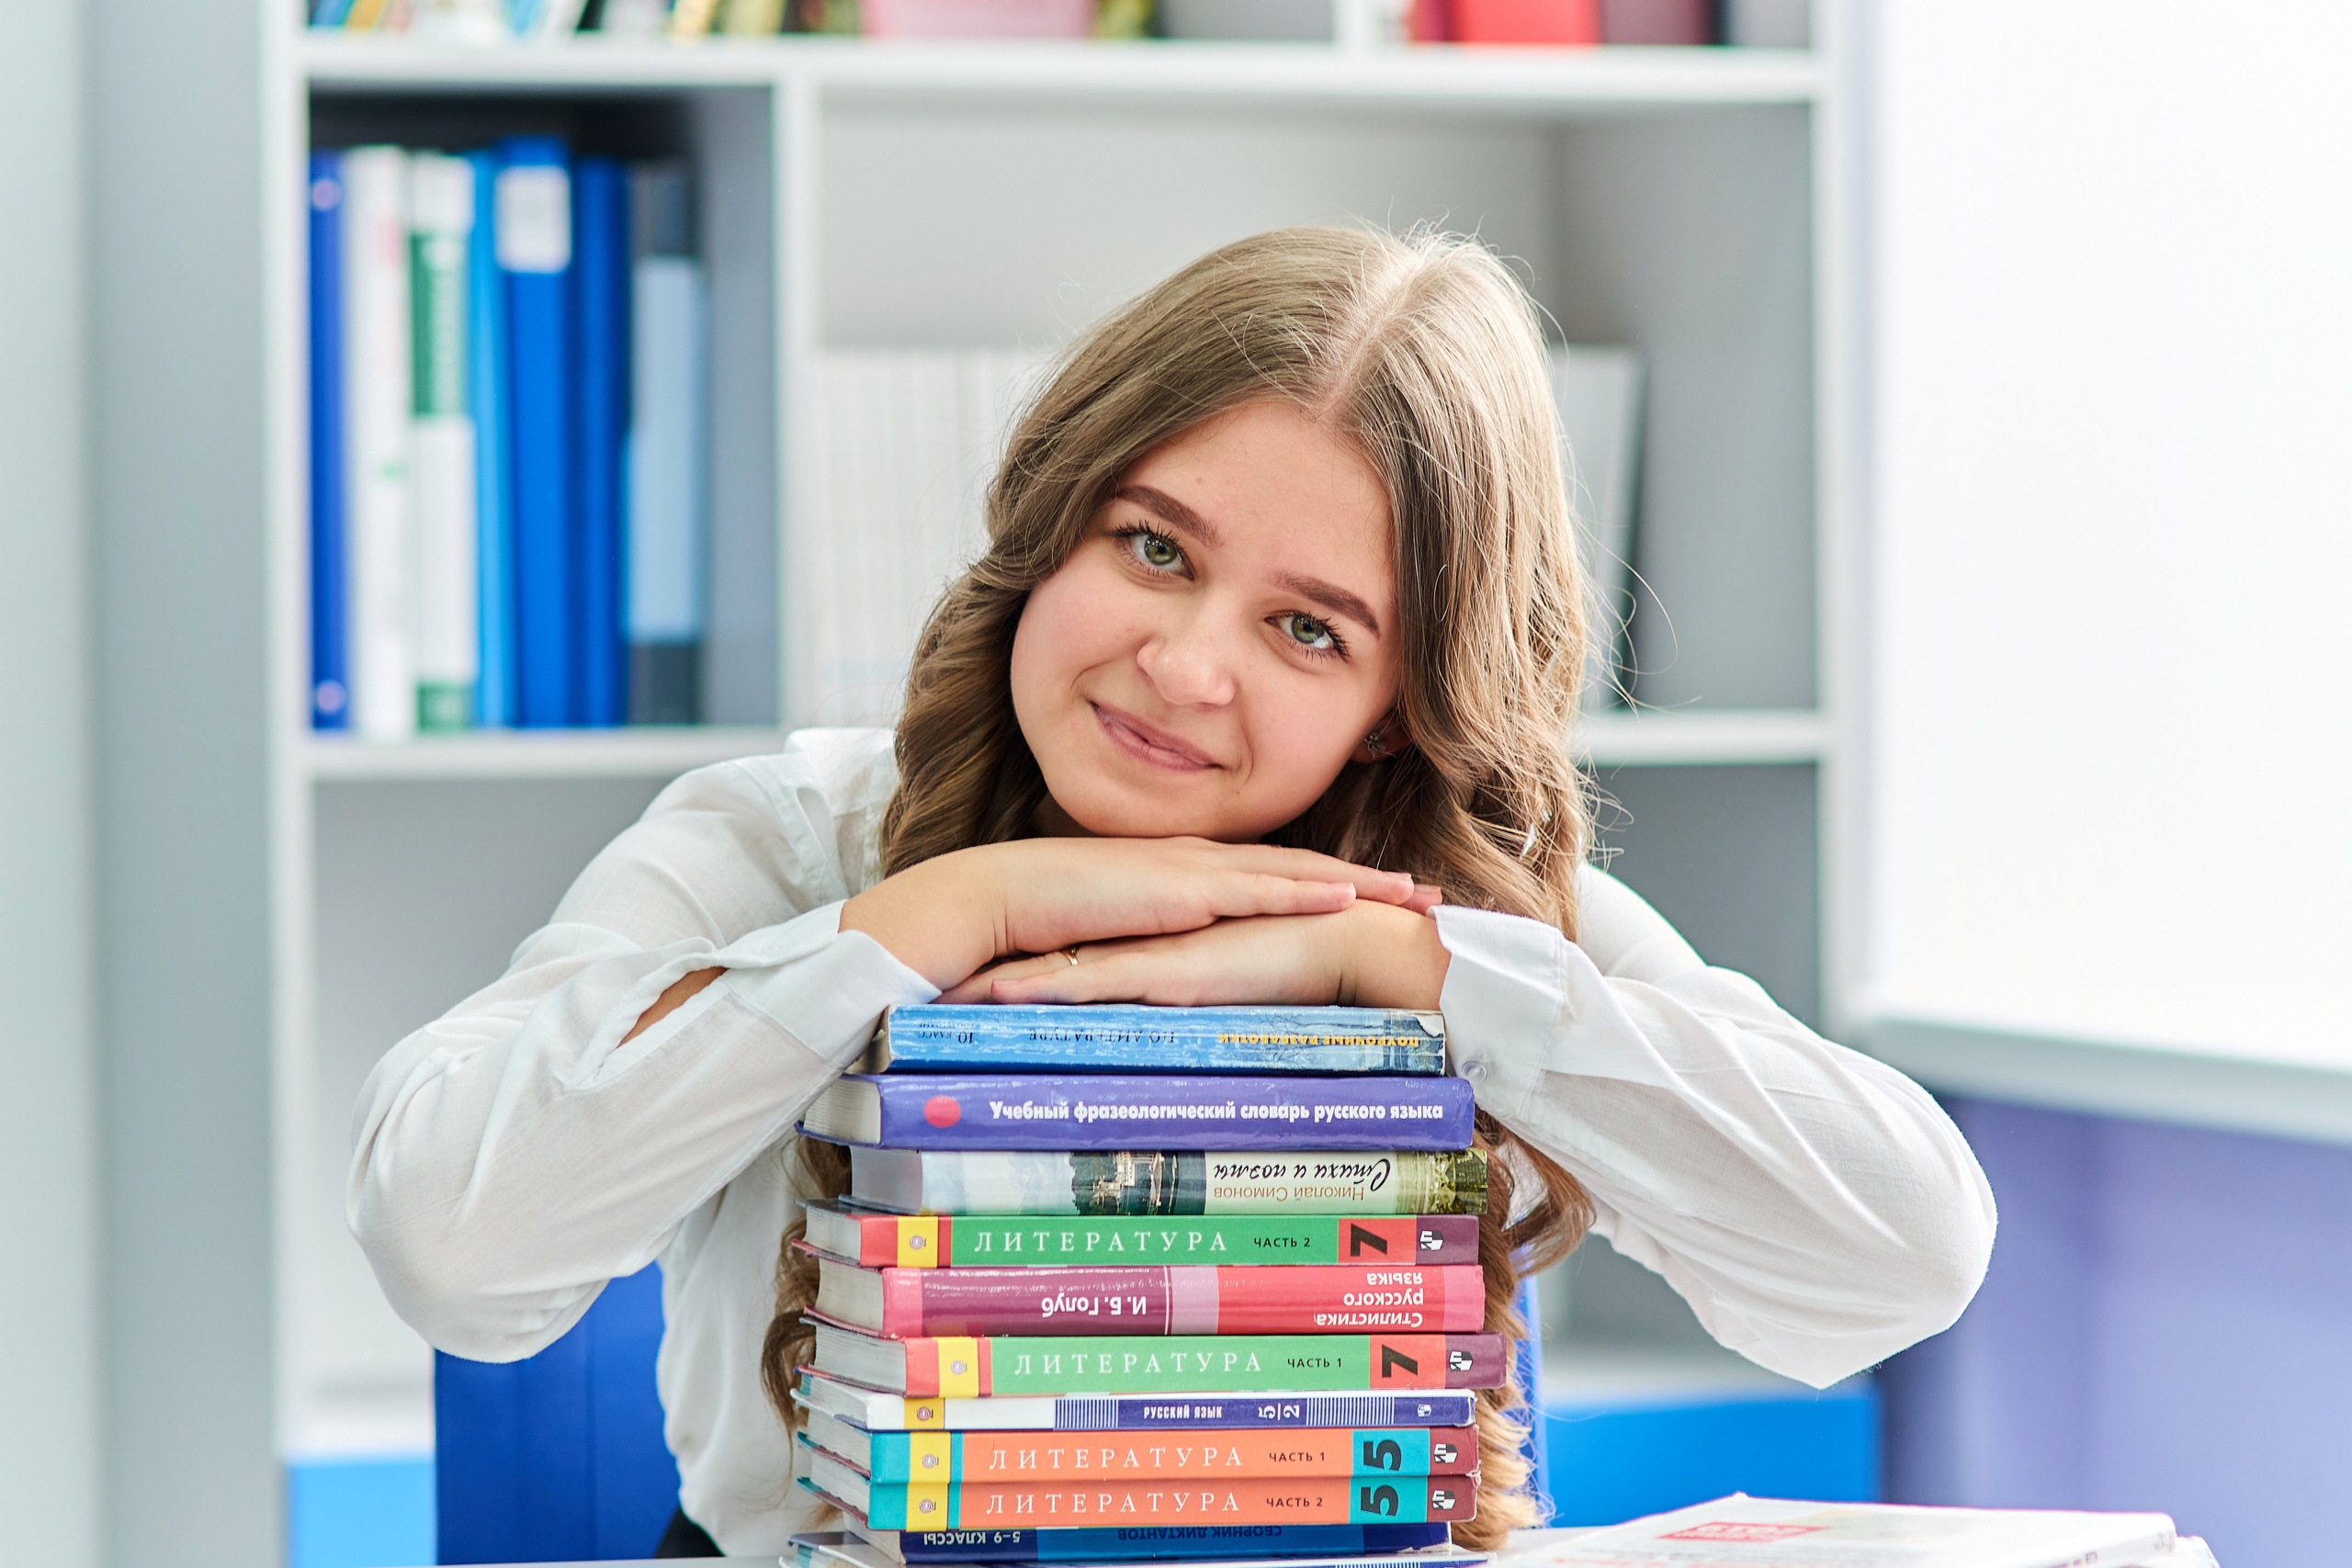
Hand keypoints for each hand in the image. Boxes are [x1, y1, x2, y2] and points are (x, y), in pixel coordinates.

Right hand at [842, 837, 1433, 992]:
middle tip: (1422, 890)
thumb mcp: (1108, 942)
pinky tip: (1341, 898)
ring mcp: (1187, 871)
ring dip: (1351, 882)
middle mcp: (1192, 864)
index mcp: (1177, 876)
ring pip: (1289, 873)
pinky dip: (1301, 891)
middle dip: (1361, 879)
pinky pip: (1252, 889)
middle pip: (1295, 869)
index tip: (1373, 895)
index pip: (1265, 877)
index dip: (1321, 885)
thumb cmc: (1033, 924)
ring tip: (1406, 892)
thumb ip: (1142, 955)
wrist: (989, 898)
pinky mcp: (1174, 889)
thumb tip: (1165, 986)